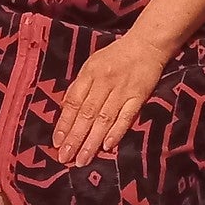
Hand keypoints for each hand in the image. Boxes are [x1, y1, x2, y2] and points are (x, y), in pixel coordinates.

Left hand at [53, 31, 164, 166]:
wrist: (147, 44)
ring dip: (92, 141)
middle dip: (74, 138)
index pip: (74, 102)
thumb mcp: (92, 64)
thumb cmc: (116, 56)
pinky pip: (126, 116)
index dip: (64, 123)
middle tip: (65, 158)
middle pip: (87, 114)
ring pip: (104, 119)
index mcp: (90, 73)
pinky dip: (116, 131)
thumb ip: (80, 86)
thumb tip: (65, 109)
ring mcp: (122, 90)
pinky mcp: (139, 96)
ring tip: (82, 160)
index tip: (57, 143)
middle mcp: (104, 82)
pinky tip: (107, 146)